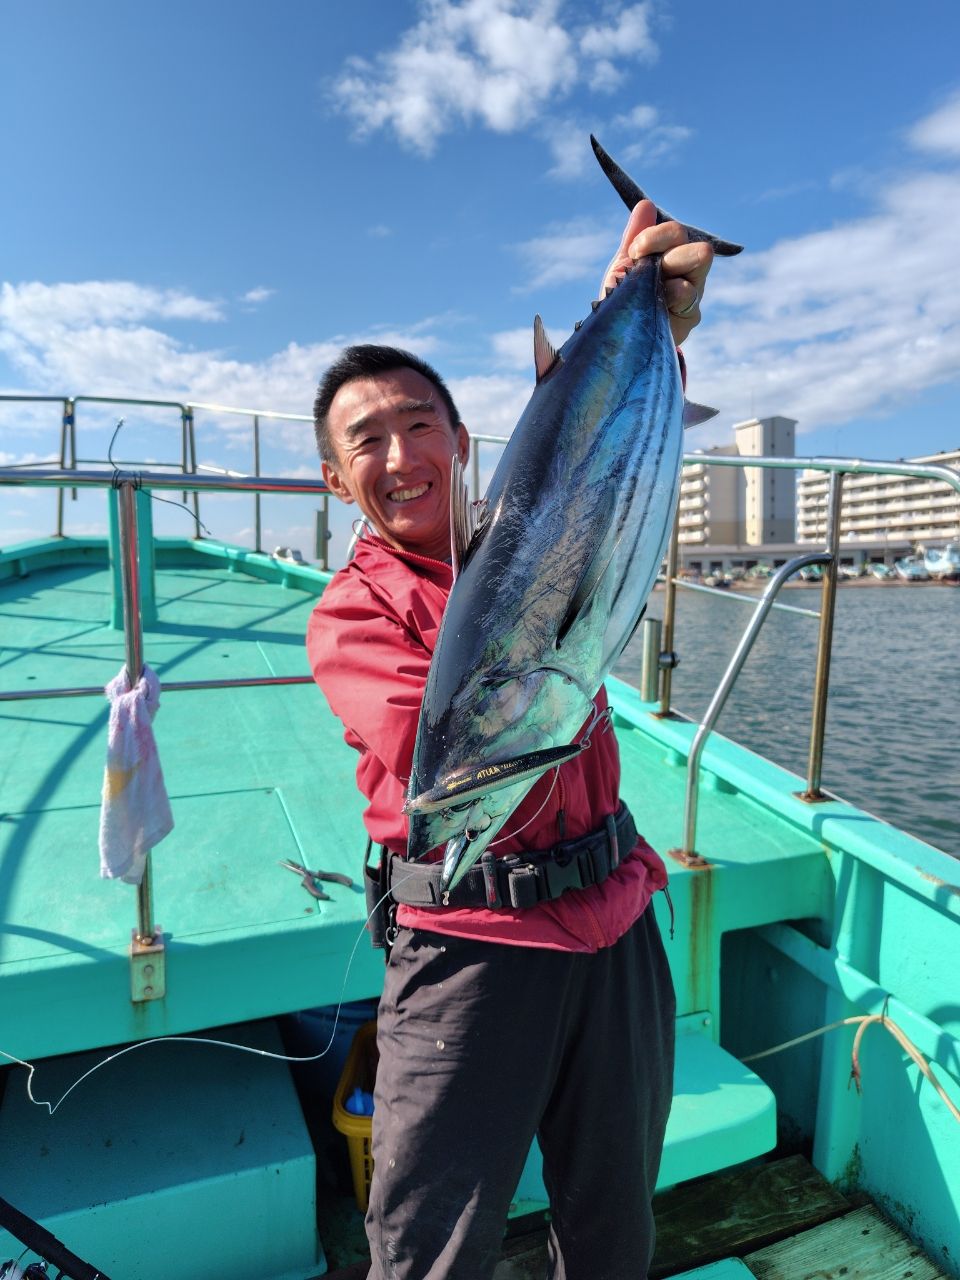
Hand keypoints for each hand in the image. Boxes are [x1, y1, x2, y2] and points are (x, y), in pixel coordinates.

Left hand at [599, 200, 713, 345]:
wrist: (620, 330)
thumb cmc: (625, 293)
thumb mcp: (625, 264)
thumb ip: (635, 236)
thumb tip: (646, 205)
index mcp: (673, 252)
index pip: (676, 233)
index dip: (656, 237)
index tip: (634, 251)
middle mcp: (689, 270)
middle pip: (700, 251)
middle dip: (670, 257)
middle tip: (643, 268)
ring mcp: (694, 294)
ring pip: (697, 278)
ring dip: (670, 282)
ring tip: (651, 292)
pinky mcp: (691, 317)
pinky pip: (687, 303)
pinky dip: (668, 303)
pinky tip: (655, 309)